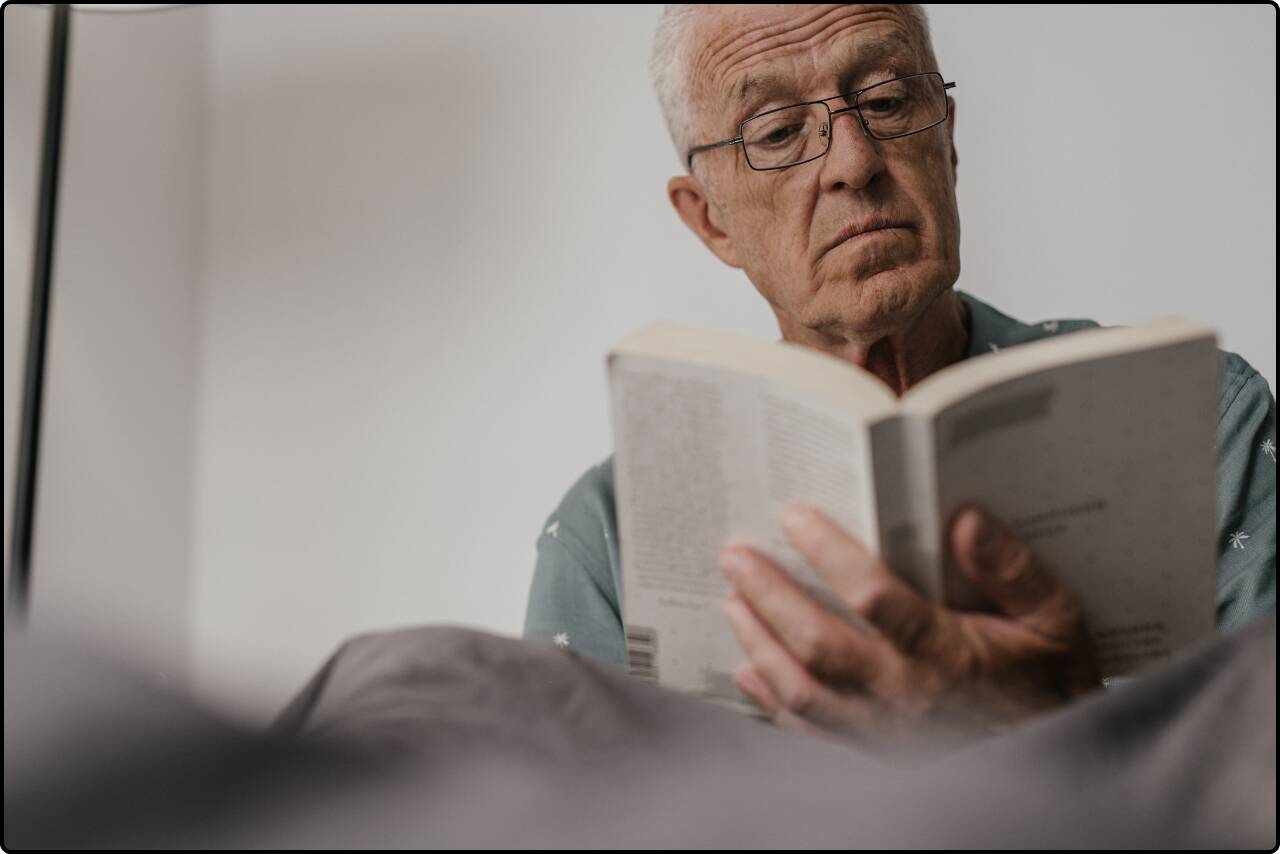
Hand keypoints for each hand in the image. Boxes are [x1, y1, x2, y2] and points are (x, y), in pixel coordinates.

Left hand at [718, 503, 1101, 752]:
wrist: (1062, 767)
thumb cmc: (1052, 685)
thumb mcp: (1056, 621)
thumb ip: (1012, 569)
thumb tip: (965, 516)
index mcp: (946, 653)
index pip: (873, 596)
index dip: (829, 553)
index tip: (793, 515)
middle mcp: (905, 696)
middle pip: (818, 643)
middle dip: (769, 595)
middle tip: (733, 554)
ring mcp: (883, 732)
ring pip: (802, 688)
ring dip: (759, 641)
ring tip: (730, 599)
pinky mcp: (872, 757)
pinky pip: (808, 733)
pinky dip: (770, 702)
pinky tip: (745, 671)